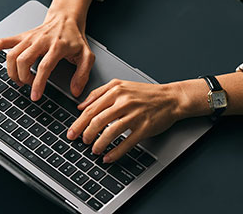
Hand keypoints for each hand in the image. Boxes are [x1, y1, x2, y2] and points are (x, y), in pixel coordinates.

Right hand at [0, 0, 98, 100]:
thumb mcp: (87, 56)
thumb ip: (83, 75)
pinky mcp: (21, 37)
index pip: (44, 66)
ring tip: (20, 79)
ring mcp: (29, 38)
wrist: (66, 19)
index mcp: (57, 46)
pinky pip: (3, 42)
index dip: (38, 83)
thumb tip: (75, 91)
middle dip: (23, 78)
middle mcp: (40, 40)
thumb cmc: (74, 38)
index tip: (35, 95)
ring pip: (12, 55)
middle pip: (24, 61)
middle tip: (29, 86)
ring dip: (12, 71)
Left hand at [67, 79, 188, 162]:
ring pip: (110, 132)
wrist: (171, 98)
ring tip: (94, 150)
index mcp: (115, 91)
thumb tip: (81, 106)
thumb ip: (98, 93)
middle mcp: (124, 102)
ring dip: (99, 143)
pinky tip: (108, 157)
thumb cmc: (145, 93)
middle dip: (86, 134)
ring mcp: (135, 115)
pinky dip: (115, 152)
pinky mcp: (144, 128)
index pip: (91, 109)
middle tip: (81, 141)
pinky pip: (127, 142)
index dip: (79, 123)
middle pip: (98, 120)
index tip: (71, 132)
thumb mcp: (120, 85)